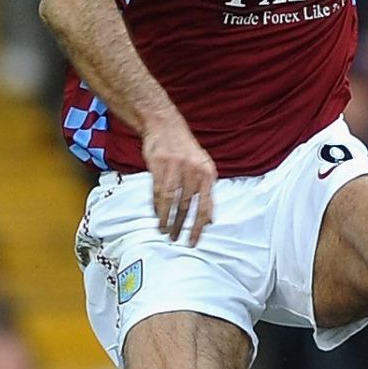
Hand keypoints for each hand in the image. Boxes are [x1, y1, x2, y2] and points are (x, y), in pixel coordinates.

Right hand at [141, 114, 215, 244]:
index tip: (193, 241)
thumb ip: (207, 193)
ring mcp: (176, 168)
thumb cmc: (185, 150)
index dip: (199, 227)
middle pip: (187, 206)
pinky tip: (157, 215)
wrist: (165, 126)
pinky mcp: (159, 165)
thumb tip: (210, 219)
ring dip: (166, 219)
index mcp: (208, 174)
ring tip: (164, 231)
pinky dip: (157, 207)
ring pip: (171, 201)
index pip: (205, 206)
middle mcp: (194, 171)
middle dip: (180, 226)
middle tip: (176, 239)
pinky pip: (158, 192)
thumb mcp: (203, 168)